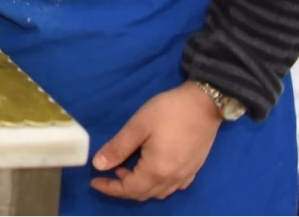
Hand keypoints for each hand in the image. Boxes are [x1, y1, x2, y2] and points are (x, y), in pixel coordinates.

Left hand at [90, 83, 223, 200]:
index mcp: (157, 170)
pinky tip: (149, 169)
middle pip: (144, 194)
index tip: (94, 181)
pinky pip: (171, 186)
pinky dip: (155, 184)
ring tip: (125, 168)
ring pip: (158, 192)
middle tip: (107, 173)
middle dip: (122, 188)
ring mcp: (186, 176)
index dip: (110, 188)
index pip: (129, 190)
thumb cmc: (169, 112)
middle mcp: (172, 179)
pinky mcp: (193, 169)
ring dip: (139, 186)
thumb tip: (98, 165)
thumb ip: (118, 147)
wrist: (204, 104)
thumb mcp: (138, 126)